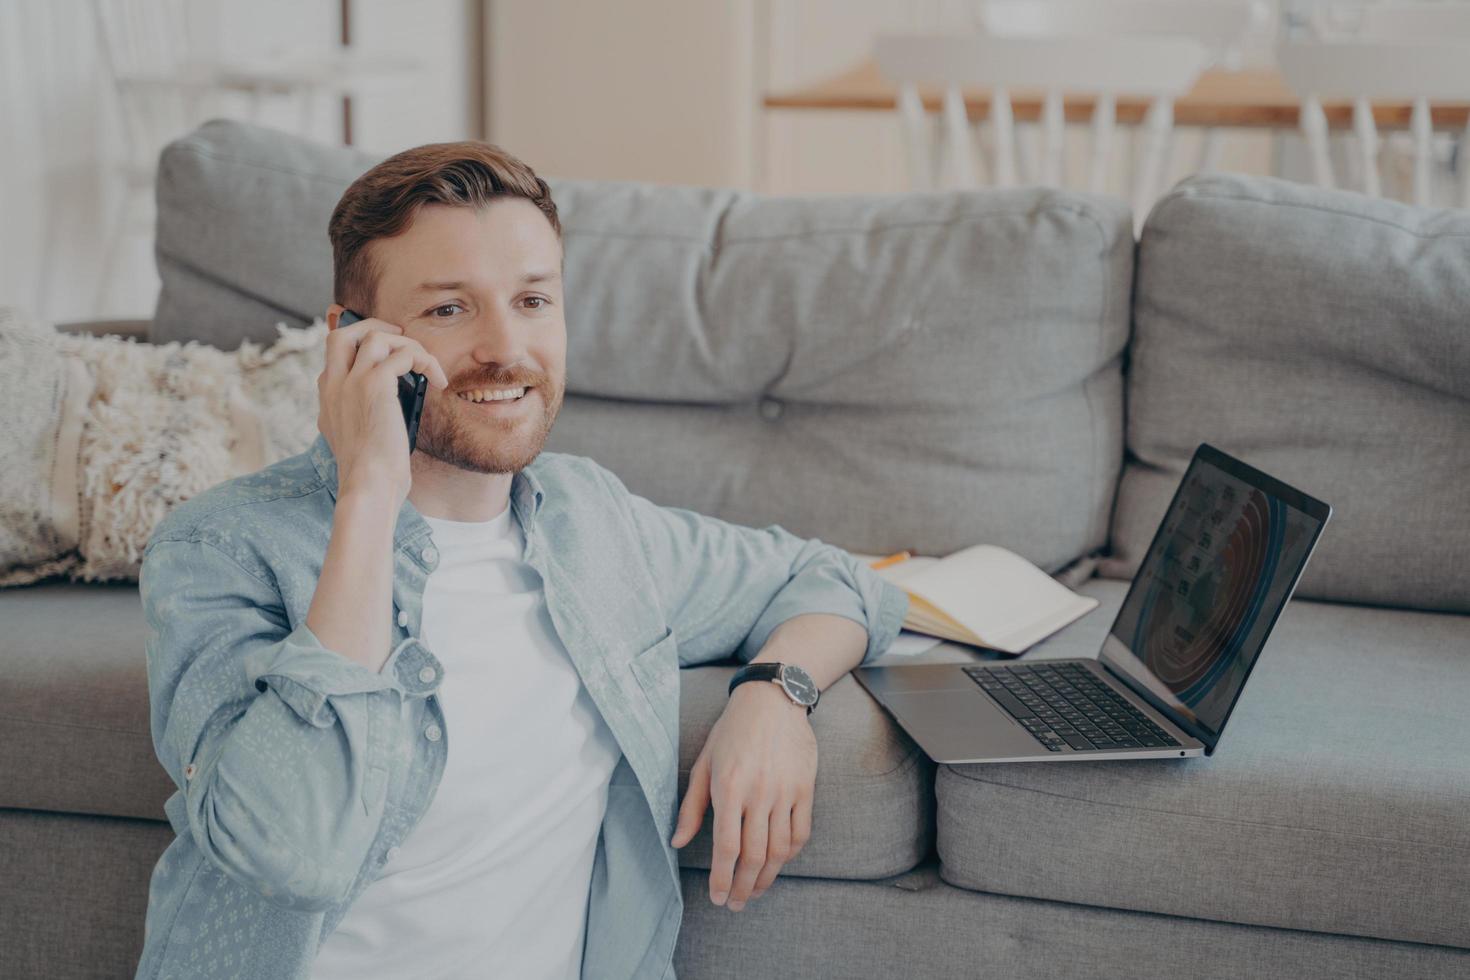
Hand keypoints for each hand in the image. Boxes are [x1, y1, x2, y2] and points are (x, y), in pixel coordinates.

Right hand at [318, 306, 447, 504]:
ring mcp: (351, 381)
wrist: (368, 485)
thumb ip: (362, 417)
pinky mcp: (374, 383)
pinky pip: (403, 353)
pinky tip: (438, 380)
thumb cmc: (371, 472)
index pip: (334, 354)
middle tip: (401, 337)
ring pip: (376, 337)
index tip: (384, 354)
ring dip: (407, 345)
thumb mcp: (358, 441)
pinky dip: (425, 361)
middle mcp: (333, 384)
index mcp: (327, 398)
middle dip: (373, 327)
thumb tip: (386, 407)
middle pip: (343, 333)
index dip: (359, 346)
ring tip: (427, 364)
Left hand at [670, 681, 816, 910]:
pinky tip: (778, 862)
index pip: (727, 847)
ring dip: (767, 877)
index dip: (722, 878)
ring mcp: (785, 791)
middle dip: (744, 887)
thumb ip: (691, 807)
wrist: (772, 700)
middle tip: (737, 904)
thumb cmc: (731, 731)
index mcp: (728, 787)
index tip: (718, 898)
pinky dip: (790, 854)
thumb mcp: (704, 764)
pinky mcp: (805, 788)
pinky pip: (801, 832)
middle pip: (754, 855)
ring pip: (780, 849)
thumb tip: (677, 842)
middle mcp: (758, 793)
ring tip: (756, 890)